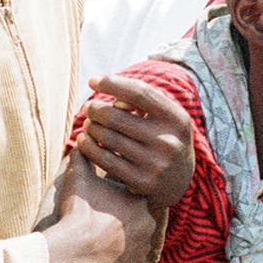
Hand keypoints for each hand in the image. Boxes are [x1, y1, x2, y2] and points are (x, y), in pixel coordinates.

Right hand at [43, 150, 161, 262]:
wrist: (76, 251)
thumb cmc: (79, 213)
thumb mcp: (79, 179)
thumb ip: (82, 157)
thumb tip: (81, 138)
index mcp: (138, 199)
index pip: (133, 196)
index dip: (118, 199)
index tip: (105, 203)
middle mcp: (148, 222)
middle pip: (136, 219)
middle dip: (122, 221)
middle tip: (101, 223)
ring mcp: (144, 247)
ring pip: (135, 241)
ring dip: (122, 241)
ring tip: (101, 241)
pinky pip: (131, 262)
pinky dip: (120, 260)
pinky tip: (105, 256)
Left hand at [76, 74, 193, 209]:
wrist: (178, 182)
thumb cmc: (163, 138)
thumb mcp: (164, 118)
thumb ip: (141, 100)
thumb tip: (108, 86)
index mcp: (177, 119)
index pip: (139, 93)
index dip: (112, 83)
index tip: (93, 80)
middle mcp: (169, 141)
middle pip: (116, 116)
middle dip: (95, 109)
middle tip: (88, 108)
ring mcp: (156, 163)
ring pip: (107, 138)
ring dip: (90, 127)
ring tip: (88, 124)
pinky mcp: (142, 182)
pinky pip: (105, 160)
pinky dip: (89, 148)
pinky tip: (84, 141)